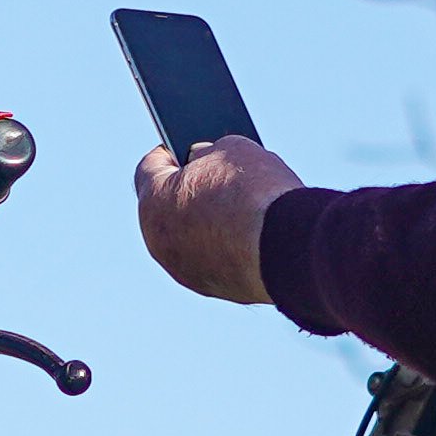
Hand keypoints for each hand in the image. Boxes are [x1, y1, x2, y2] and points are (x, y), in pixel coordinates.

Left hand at [133, 136, 306, 306]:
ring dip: (205, 223)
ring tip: (235, 205)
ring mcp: (183, 269)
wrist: (285, 248)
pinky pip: (211, 259)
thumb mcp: (231, 151)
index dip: (169, 153)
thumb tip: (203, 160)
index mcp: (153, 201)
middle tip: (214, 176)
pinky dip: (223, 247)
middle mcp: (158, 241)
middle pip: (167, 207)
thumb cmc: (253, 194)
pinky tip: (247, 234)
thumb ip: (209, 153)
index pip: (149, 168)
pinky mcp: (210, 287)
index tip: (184, 147)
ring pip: (188, 238)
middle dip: (188, 191)